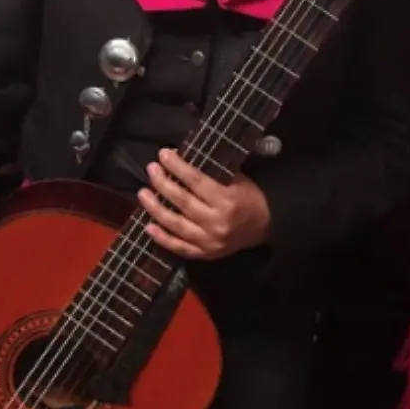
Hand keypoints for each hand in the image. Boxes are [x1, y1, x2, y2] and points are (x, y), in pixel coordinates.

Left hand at [137, 149, 271, 260]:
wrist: (266, 226)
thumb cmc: (250, 197)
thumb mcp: (237, 179)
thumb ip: (211, 173)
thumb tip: (181, 159)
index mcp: (227, 200)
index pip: (196, 181)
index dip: (178, 167)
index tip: (163, 154)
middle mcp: (217, 222)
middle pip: (183, 201)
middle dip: (163, 183)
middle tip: (151, 169)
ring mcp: (210, 241)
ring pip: (176, 225)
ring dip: (156, 208)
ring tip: (143, 193)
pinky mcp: (205, 254)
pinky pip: (179, 247)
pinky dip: (162, 238)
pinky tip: (148, 226)